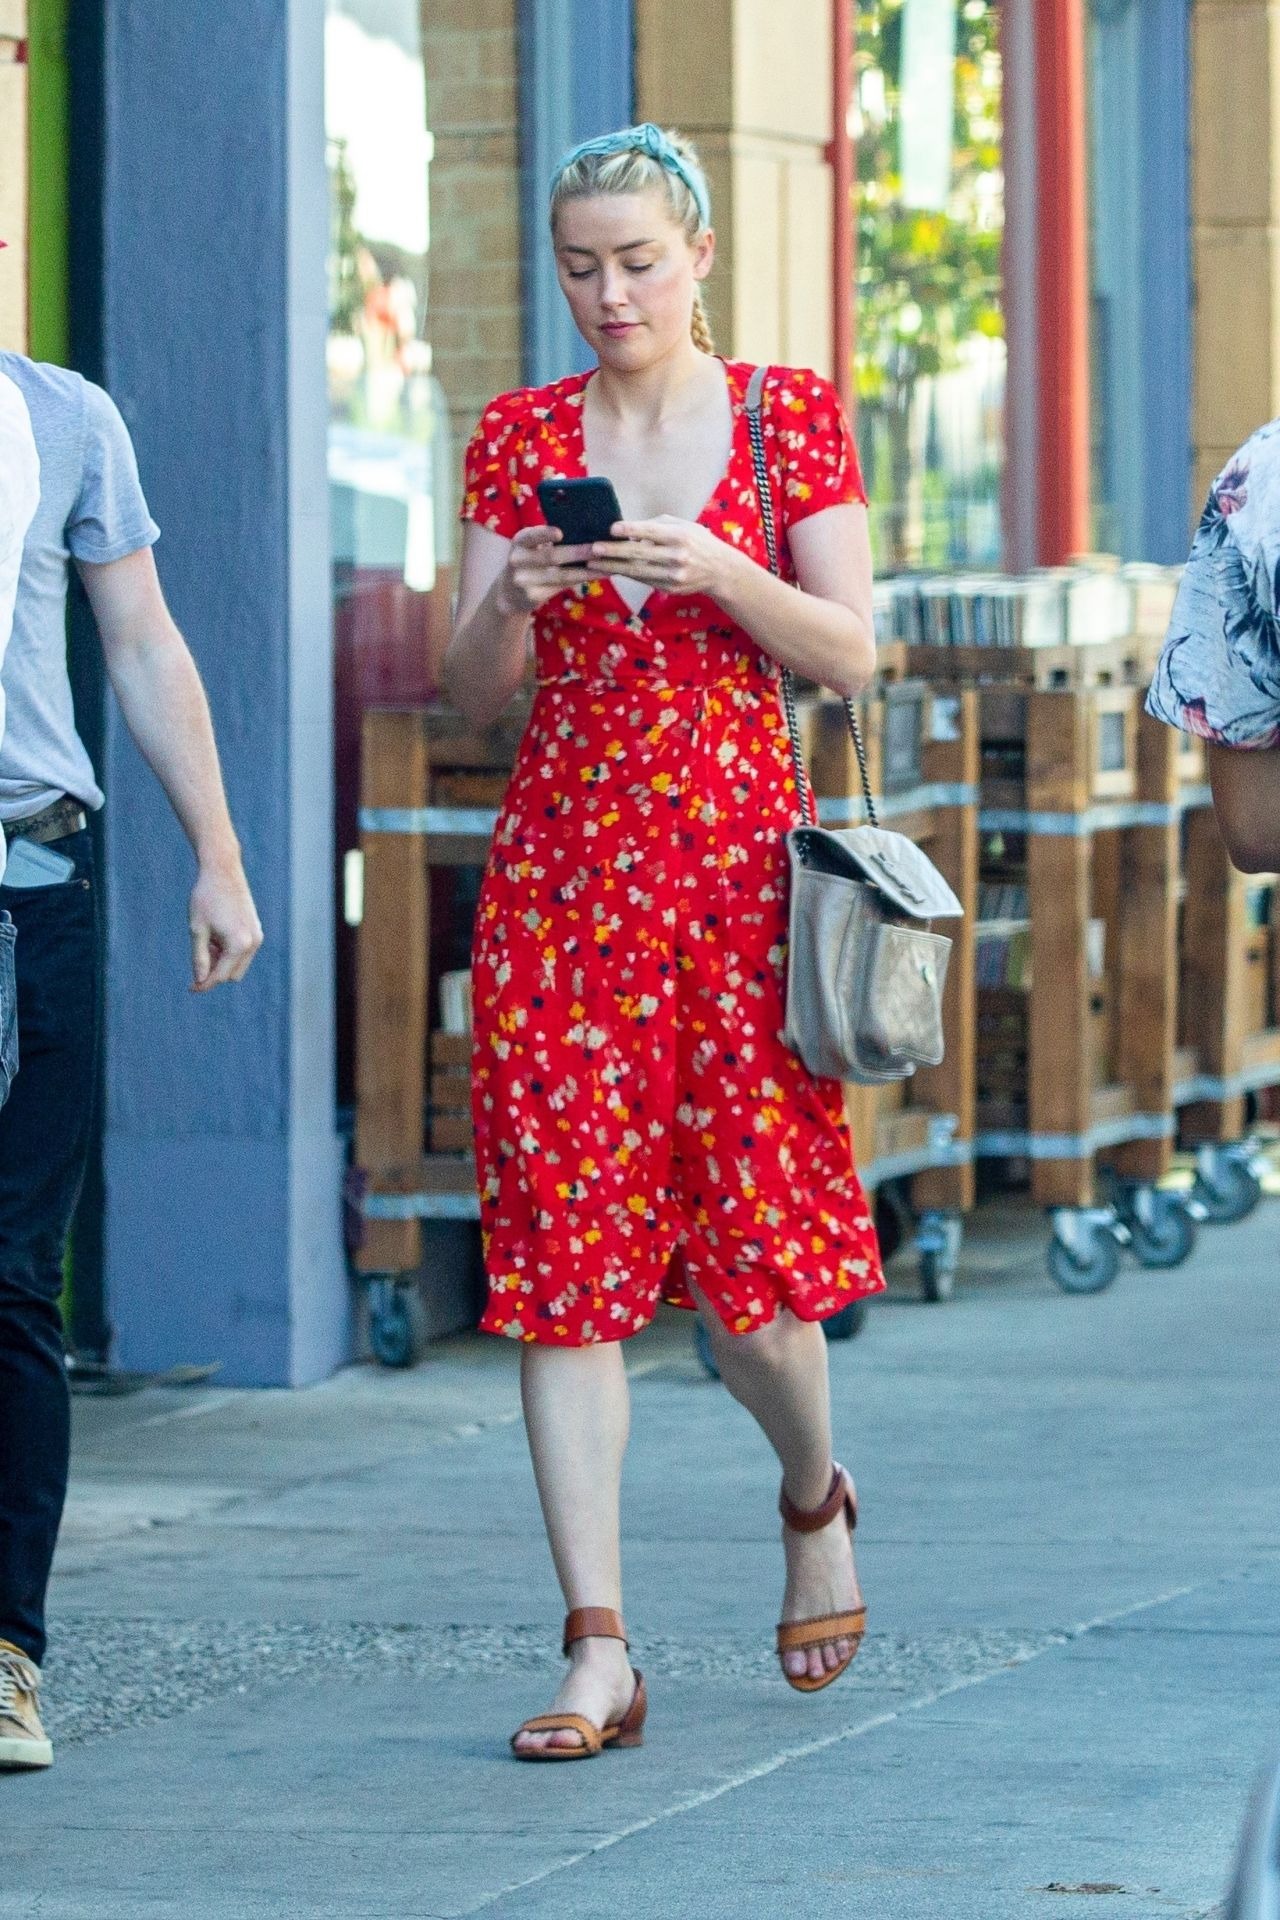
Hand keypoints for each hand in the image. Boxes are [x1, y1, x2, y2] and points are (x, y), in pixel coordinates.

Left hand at [189, 856, 262, 991]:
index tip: (190, 988)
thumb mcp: (197, 929)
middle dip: (215, 972)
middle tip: (198, 956)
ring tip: (207, 940)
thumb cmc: (206, 898)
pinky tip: (217, 934)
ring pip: (239, 964)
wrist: (222, 871)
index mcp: (238, 944)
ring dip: (222, 961)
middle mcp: (253, 943)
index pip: (220, 976)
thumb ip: (200, 958)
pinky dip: (230, 951)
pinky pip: (244, 951)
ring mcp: (257, 936)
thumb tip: (200, 980)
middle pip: (232, 975)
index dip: (204, 984)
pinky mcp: (257, 929)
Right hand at [496, 525, 594, 614]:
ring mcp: (524, 580)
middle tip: (599, 548)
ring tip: (606, 566)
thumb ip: (547, 540)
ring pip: (561, 575)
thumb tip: (585, 530)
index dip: (544, 534)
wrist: (508, 594)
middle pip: (551, 556)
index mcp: (519, 542)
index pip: (530, 536)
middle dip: (578, 552)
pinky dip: (581, 580)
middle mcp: (518, 560)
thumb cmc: (528, 563)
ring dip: (586, 570)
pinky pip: (562, 587)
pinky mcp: (533, 596)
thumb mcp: (529, 548)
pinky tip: (597, 576)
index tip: (560, 533)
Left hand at [587, 517, 737, 598]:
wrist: (720, 571)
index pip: (652, 531)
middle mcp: (678, 556)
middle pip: (640, 553)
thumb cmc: (698, 541)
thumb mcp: (684, 526)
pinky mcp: (670, 588)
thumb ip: (658, 525)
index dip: (631, 529)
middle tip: (594, 548)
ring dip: (613, 566)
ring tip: (593, 562)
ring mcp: (674, 575)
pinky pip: (643, 580)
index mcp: (681, 536)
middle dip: (614, 551)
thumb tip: (630, 529)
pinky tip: (610, 569)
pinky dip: (626, 574)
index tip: (611, 528)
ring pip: (638, 570)